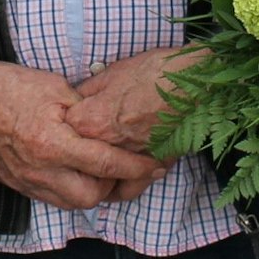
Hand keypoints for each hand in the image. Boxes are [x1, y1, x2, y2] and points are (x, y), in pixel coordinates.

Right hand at [0, 54, 165, 210]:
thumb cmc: (8, 85)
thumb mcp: (55, 87)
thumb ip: (86, 110)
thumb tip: (111, 123)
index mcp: (53, 144)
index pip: (107, 164)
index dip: (136, 166)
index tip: (156, 163)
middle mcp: (40, 170)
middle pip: (92, 196)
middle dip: (113, 184)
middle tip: (123, 164)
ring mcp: (25, 180)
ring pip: (71, 203)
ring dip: (91, 190)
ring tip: (100, 169)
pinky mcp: (15, 183)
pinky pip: (51, 197)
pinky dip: (68, 189)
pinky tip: (73, 170)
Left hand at [66, 47, 202, 201]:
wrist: (193, 81)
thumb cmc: (154, 72)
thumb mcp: (113, 73)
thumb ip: (89, 91)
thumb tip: (75, 99)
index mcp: (90, 120)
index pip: (65, 133)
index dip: (67, 128)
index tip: (71, 125)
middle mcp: (105, 146)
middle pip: (81, 163)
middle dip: (79, 158)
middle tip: (80, 151)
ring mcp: (129, 160)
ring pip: (103, 181)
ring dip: (99, 179)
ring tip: (99, 172)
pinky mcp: (151, 167)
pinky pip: (131, 187)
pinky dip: (125, 187)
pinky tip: (122, 180)